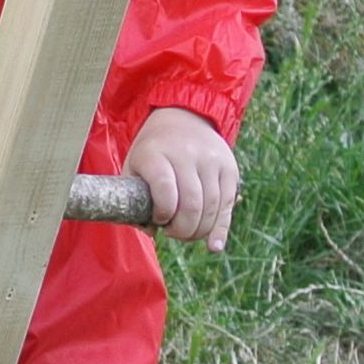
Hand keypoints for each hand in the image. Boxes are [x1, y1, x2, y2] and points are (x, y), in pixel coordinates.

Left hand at [126, 107, 239, 250]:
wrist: (183, 117)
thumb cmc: (152, 152)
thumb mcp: (134, 167)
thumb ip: (134, 200)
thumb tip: (151, 233)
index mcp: (156, 153)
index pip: (164, 189)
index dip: (163, 214)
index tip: (159, 221)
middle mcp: (187, 154)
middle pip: (191, 204)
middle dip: (182, 229)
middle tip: (173, 233)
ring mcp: (211, 160)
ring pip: (211, 207)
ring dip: (199, 231)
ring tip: (187, 233)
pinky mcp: (229, 167)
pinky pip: (227, 204)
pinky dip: (220, 228)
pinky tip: (213, 245)